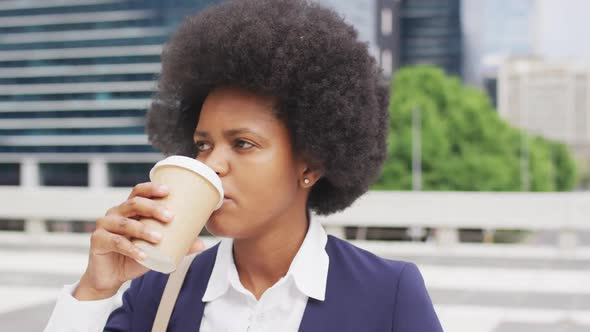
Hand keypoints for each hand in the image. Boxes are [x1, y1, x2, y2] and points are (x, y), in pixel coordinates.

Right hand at [74, 182, 204, 300]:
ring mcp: (104, 226)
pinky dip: (131, 249)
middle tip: (171, 217)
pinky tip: (142, 255)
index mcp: (129, 209)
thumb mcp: (158, 250)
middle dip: (153, 208)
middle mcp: (115, 213)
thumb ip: (178, 245)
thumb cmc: (135, 257)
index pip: (138, 192)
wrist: (111, 277)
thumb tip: (202, 244)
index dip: (151, 188)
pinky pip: (116, 242)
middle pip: (133, 203)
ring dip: (143, 229)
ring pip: (125, 223)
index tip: (168, 190)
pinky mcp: (97, 241)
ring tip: (159, 238)